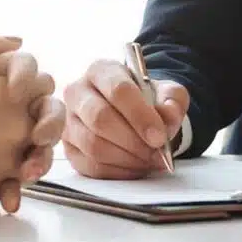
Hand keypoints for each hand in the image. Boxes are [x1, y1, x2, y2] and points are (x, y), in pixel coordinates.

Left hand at [0, 35, 64, 210]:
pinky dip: (15, 190)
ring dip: (42, 158)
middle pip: (45, 105)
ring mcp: (1, 138)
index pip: (24, 64)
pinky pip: (12, 178)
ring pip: (38, 145)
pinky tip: (9, 199)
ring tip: (28, 173)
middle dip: (50, 121)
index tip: (13, 92)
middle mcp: (3, 104)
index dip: (27, 75)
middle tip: (38, 136)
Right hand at [62, 59, 187, 179]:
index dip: (140, 116)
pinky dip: (118, 171)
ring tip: (149, 160)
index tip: (159, 137)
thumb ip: (172, 100)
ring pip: (93, 144)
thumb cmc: (147, 100)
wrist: (133, 114)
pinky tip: (136, 167)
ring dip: (127, 158)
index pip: (118, 90)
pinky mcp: (69, 148)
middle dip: (133, 140)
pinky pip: (90, 165)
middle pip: (100, 118)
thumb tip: (168, 116)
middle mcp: (78, 92)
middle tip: (156, 152)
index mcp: (102, 70)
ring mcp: (69, 121)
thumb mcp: (167, 93)